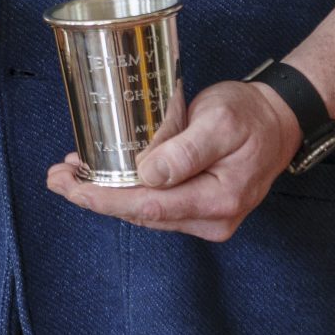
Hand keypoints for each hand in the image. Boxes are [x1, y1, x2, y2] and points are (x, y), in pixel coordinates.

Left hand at [45, 79, 301, 241]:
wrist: (279, 120)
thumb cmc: (250, 115)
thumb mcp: (219, 121)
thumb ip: (186, 150)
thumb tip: (148, 175)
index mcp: (218, 200)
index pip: (148, 207)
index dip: (104, 199)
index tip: (69, 186)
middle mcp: (212, 219)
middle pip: (141, 215)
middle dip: (95, 197)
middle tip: (55, 177)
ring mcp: (207, 218)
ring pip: (145, 213)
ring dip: (107, 194)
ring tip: (71, 172)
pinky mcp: (200, 209)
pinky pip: (156, 206)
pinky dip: (126, 191)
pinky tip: (103, 174)